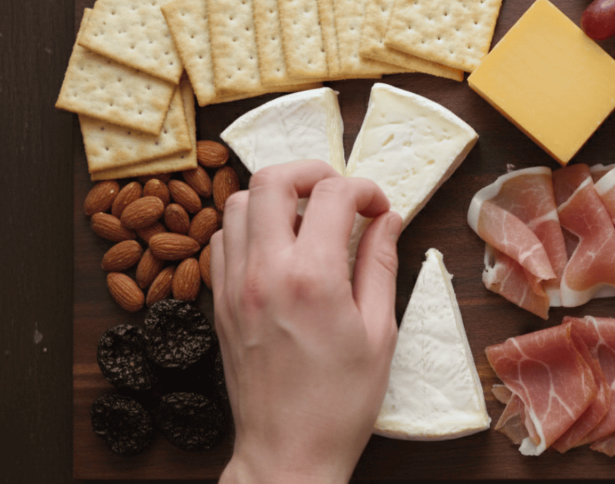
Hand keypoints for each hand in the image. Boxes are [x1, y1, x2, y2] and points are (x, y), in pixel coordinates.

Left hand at [211, 160, 401, 483]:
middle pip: (272, 179)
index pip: (334, 194)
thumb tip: (388, 219)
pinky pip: (222, 239)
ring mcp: (234, 285)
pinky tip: (278, 248)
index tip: (379, 209)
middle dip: (312, 171)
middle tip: (339, 192)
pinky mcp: (219, 302)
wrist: (288, 451)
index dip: (365, 190)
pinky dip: (249, 227)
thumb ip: (380, 265)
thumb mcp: (379, 331)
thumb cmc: (340, 401)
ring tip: (307, 220)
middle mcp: (265, 271)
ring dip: (276, 198)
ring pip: (238, 202)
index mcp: (313, 277)